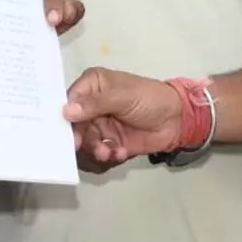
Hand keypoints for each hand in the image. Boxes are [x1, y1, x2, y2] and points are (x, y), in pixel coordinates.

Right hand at [62, 66, 185, 166]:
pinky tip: (120, 153)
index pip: (69, 100)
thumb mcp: (123, 97)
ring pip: (85, 142)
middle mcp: (91, 105)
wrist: (176, 120)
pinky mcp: (109, 142)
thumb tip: (67, 111)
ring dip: (96, 150)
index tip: (67, 133)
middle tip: (90, 148)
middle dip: (82, 139)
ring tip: (108, 153)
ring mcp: (100, 125)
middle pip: (74, 125)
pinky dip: (107, 156)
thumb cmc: (151, 99)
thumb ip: (95, 103)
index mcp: (92, 86)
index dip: (65, 117)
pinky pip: (98, 153)